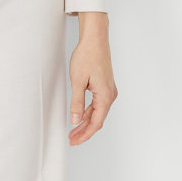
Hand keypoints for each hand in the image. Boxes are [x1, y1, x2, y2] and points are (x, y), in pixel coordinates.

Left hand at [68, 13, 117, 144]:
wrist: (95, 39)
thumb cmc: (87, 56)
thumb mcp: (77, 80)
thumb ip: (77, 102)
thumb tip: (75, 120)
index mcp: (105, 96)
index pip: (95, 123)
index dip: (85, 134)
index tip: (74, 141)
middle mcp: (110, 95)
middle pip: (97, 120)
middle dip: (84, 131)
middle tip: (71, 139)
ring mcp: (109, 90)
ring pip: (97, 112)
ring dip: (86, 122)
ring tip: (73, 130)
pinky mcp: (105, 85)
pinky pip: (97, 103)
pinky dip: (89, 111)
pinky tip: (80, 115)